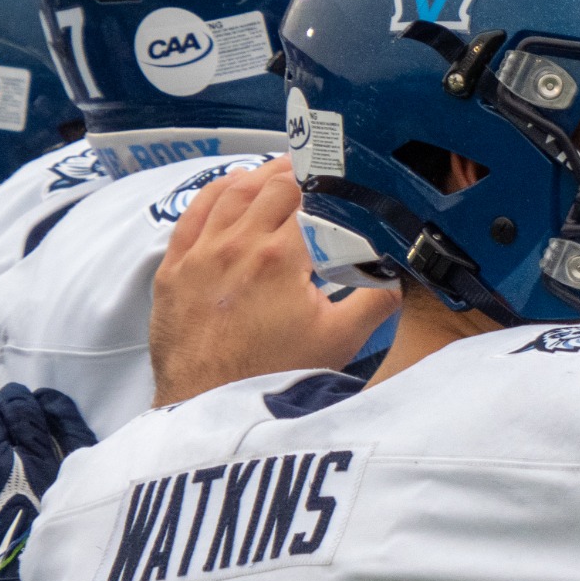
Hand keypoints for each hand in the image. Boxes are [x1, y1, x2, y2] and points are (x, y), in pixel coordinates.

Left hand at [150, 156, 400, 406]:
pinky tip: (232, 185)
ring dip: (261, 175)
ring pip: (232, 191)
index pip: (312, 197)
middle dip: (301, 173)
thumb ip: (376, 299)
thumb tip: (404, 272)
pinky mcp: (175, 268)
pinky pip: (193, 212)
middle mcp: (238, 244)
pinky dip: (215, 191)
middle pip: (273, 185)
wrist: (211, 409)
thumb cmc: (275, 377)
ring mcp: (201, 253)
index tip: (349, 178)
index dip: (333, 184)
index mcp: (282, 257)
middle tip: (322, 172)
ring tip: (283, 170)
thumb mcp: (339, 340)